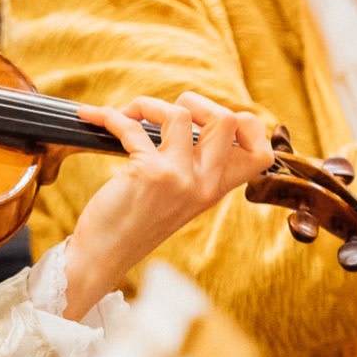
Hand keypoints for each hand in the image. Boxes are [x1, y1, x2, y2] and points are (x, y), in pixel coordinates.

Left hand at [63, 94, 277, 316]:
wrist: (104, 255)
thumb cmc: (134, 223)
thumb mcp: (177, 198)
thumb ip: (193, 168)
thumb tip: (186, 118)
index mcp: (216, 188)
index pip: (261, 154)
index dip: (247, 126)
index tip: (210, 119)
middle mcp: (205, 183)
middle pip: (228, 119)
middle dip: (192, 101)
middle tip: (162, 113)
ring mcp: (180, 178)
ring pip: (181, 113)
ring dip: (147, 105)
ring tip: (127, 115)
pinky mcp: (149, 173)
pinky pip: (133, 127)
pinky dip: (109, 116)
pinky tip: (95, 118)